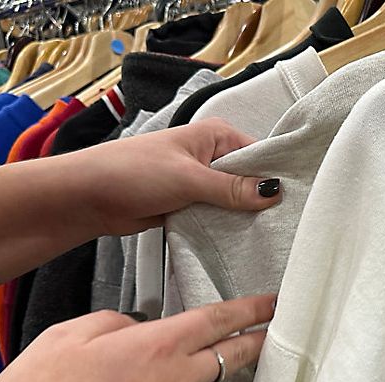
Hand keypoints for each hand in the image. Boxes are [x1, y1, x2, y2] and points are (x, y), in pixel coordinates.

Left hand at [69, 117, 282, 235]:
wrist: (88, 196)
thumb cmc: (132, 172)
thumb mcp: (190, 178)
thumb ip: (232, 188)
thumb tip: (274, 192)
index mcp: (216, 136)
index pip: (260, 155)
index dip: (276, 178)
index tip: (296, 202)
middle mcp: (211, 156)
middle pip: (250, 181)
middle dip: (261, 202)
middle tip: (284, 227)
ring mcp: (200, 182)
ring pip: (234, 202)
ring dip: (242, 219)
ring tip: (268, 238)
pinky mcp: (189, 204)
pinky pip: (216, 217)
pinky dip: (224, 228)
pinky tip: (240, 243)